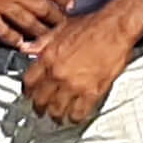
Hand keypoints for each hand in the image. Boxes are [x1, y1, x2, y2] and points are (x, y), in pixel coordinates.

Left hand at [19, 13, 130, 127]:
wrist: (115, 28)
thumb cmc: (93, 25)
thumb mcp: (61, 28)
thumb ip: (42, 42)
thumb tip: (27, 48)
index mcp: (48, 57)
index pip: (29, 82)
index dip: (28, 91)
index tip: (30, 95)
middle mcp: (58, 73)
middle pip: (41, 100)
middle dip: (40, 108)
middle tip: (41, 110)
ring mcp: (74, 85)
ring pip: (57, 110)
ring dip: (56, 116)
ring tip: (58, 117)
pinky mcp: (92, 92)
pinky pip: (78, 113)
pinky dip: (75, 118)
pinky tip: (74, 117)